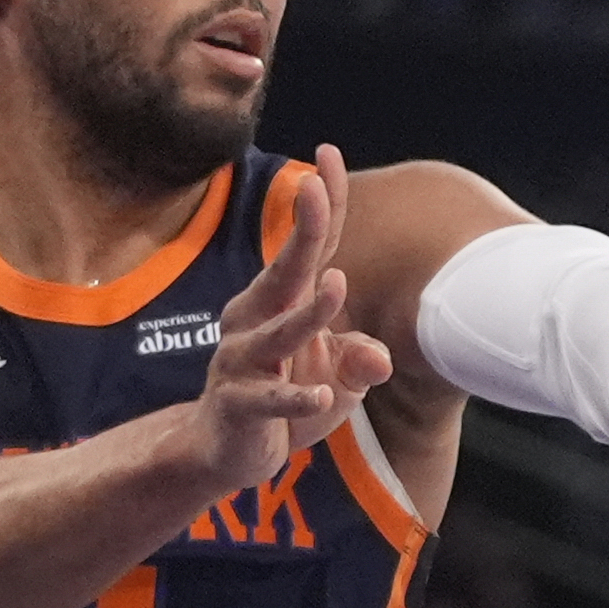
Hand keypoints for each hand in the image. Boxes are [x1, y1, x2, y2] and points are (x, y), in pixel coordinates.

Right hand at [161, 145, 390, 508]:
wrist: (229, 453)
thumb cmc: (287, 400)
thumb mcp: (336, 379)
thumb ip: (359, 359)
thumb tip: (379, 357)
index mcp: (284, 303)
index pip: (309, 249)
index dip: (321, 205)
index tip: (326, 154)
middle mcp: (257, 320)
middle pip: (285, 271)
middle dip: (302, 231)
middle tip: (312, 188)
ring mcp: (242, 360)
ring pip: (277, 333)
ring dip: (308, 314)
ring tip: (337, 287)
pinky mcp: (236, 404)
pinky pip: (268, 398)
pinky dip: (295, 396)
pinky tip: (321, 393)